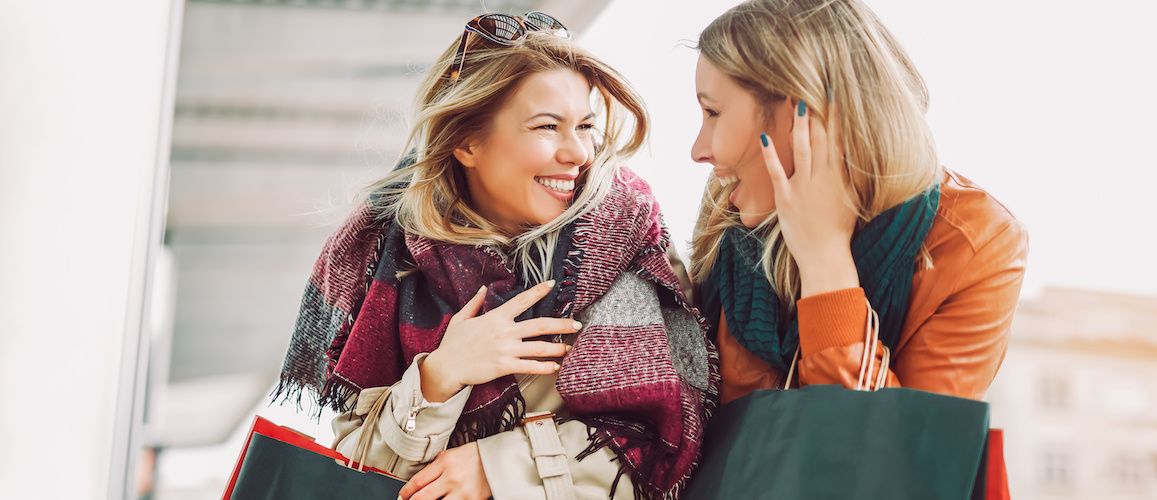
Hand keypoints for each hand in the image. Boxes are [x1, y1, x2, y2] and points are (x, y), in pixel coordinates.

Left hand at [399, 443, 490, 499]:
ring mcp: (461, 492)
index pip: (417, 481)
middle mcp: (451, 478)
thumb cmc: (474, 456)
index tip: (402, 496)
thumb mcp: (451, 454)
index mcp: (444, 463)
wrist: (498, 460)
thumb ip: (435, 467)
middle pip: (422, 498)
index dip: (406, 492)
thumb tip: (418, 481)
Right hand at [420, 281, 579, 401]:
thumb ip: (474, 303)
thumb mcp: (461, 318)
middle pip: (540, 325)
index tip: (552, 284)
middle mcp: (504, 331)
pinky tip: (555, 367)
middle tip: (577, 323)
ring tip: (569, 347)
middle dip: (561, 324)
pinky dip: (544, 367)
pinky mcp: (504, 366)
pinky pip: (529, 366)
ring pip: (539, 347)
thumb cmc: (453, 344)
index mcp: (496, 317)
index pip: (521, 300)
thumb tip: (483, 288)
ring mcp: (506, 349)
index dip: (538, 291)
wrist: (446, 367)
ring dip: (557, 348)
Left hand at [760, 100, 859, 296]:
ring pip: (802, 150)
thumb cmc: (839, 230)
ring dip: (800, 126)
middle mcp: (824, 178)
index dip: (837, 116)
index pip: (839, 139)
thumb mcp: (851, 199)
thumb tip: (851, 151)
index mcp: (841, 177)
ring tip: (797, 102)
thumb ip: (850, 174)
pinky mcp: (786, 199)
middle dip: (819, 112)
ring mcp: (804, 188)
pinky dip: (771, 155)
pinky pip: (777, 173)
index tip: (835, 94)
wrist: (826, 258)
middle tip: (814, 87)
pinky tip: (765, 136)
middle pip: (821, 139)